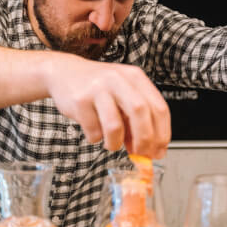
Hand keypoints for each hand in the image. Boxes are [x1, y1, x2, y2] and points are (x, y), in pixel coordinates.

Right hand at [44, 53, 170, 157]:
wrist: (64, 72)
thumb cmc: (98, 88)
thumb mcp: (122, 96)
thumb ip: (136, 120)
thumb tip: (150, 151)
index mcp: (135, 77)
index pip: (159, 108)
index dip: (162, 134)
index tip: (159, 151)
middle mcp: (118, 79)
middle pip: (141, 113)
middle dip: (144, 140)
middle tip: (140, 154)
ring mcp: (97, 89)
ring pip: (115, 126)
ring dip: (116, 143)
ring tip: (112, 144)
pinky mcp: (79, 101)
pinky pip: (93, 130)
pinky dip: (95, 138)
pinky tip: (93, 132)